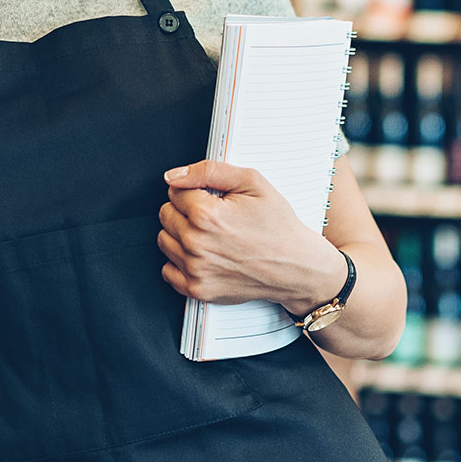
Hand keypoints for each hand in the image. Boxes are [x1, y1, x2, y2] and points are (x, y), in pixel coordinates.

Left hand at [157, 160, 347, 315]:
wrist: (296, 266)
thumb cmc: (278, 225)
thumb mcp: (252, 182)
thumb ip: (209, 171)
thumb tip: (174, 176)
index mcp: (206, 215)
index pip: (174, 192)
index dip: (194, 191)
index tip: (211, 198)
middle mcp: (196, 243)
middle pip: (166, 215)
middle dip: (185, 210)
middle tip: (213, 216)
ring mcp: (196, 269)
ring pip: (164, 240)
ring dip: (180, 234)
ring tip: (210, 234)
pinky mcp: (198, 289)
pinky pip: (168, 270)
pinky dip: (180, 261)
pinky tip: (203, 255)